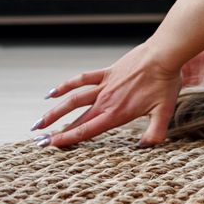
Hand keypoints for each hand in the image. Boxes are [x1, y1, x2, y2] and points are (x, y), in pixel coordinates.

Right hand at [37, 41, 184, 149]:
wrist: (163, 55)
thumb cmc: (165, 83)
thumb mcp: (164, 112)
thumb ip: (155, 133)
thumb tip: (145, 148)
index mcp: (116, 114)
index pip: (86, 131)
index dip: (67, 139)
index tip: (49, 146)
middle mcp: (105, 101)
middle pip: (76, 120)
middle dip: (56, 132)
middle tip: (38, 141)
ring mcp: (104, 86)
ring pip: (72, 101)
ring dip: (54, 112)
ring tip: (38, 123)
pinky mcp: (106, 73)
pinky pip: (81, 79)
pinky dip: (65, 85)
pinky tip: (52, 92)